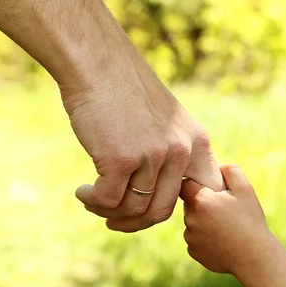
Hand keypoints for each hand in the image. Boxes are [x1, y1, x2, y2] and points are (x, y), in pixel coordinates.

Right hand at [62, 60, 223, 232]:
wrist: (97, 63)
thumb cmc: (125, 92)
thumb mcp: (163, 121)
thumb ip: (170, 154)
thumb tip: (160, 194)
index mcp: (195, 142)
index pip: (203, 193)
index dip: (183, 212)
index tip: (154, 213)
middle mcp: (179, 151)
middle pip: (161, 211)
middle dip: (135, 223)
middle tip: (114, 220)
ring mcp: (152, 155)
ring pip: (133, 209)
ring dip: (108, 211)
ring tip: (92, 200)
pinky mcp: (121, 159)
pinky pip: (108, 200)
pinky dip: (93, 202)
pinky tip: (82, 192)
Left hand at [180, 164, 273, 273]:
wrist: (254, 257)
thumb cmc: (251, 221)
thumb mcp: (246, 190)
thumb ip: (230, 171)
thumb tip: (217, 166)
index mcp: (201, 200)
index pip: (185, 184)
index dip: (195, 184)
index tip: (207, 189)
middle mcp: (190, 218)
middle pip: (189, 204)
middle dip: (202, 204)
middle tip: (223, 210)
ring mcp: (190, 237)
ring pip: (192, 222)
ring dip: (203, 222)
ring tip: (225, 227)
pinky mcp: (193, 251)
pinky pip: (195, 239)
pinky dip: (205, 238)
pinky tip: (222, 241)